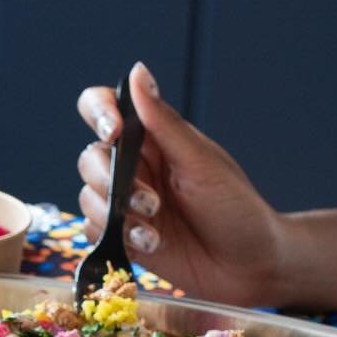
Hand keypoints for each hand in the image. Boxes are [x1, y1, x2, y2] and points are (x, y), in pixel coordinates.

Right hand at [75, 62, 285, 306]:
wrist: (248, 266)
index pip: (105, 108)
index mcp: (153, 138)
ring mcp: (124, 202)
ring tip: (155, 232)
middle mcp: (134, 166)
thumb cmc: (235, 208)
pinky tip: (151, 245)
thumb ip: (163, 122)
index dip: (99, 113)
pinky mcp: (119, 236)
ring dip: (118, 215)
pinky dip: (117, 238)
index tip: (115, 133)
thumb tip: (137, 71)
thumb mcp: (201, 162)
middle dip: (111, 181)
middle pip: (90, 158)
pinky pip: (93, 230)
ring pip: (87, 197)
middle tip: (152, 202)